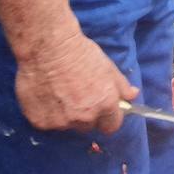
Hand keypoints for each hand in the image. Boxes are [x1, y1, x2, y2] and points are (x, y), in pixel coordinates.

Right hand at [14, 29, 137, 133]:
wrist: (48, 47)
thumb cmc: (81, 54)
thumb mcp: (108, 67)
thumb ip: (121, 86)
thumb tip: (132, 96)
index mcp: (105, 104)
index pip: (111, 126)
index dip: (108, 119)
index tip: (103, 111)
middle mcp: (84, 117)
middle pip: (88, 126)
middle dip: (86, 115)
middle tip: (77, 96)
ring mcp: (61, 122)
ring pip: (67, 125)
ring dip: (65, 115)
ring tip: (59, 93)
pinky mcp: (40, 122)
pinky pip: (47, 123)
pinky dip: (46, 114)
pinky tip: (45, 96)